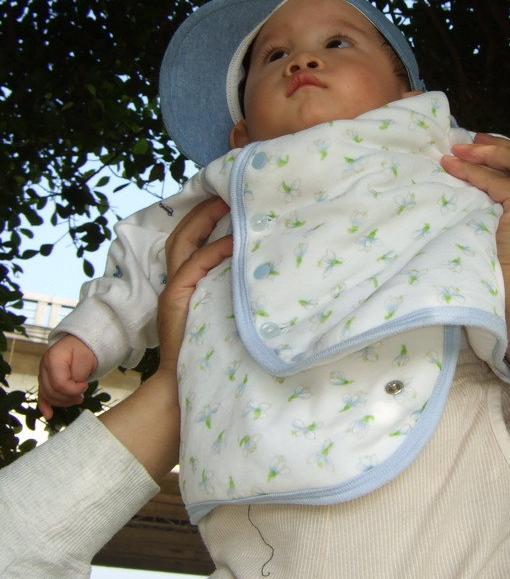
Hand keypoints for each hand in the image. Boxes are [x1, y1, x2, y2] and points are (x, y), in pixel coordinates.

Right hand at [37, 334, 98, 420]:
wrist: (81, 342)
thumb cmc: (84, 349)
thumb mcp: (86, 358)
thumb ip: (79, 374)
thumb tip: (74, 389)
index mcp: (53, 358)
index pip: (59, 384)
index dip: (73, 390)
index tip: (85, 386)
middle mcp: (44, 366)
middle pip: (52, 392)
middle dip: (68, 397)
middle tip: (82, 396)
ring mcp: (43, 373)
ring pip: (48, 395)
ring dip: (63, 401)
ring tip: (77, 399)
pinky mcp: (45, 380)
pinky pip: (42, 395)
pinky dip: (45, 406)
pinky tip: (49, 415)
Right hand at [157, 196, 232, 373]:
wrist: (186, 388)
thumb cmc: (214, 352)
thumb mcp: (227, 311)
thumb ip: (235, 286)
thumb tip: (267, 265)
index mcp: (187, 281)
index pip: (192, 238)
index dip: (207, 216)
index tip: (232, 197)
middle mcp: (177, 281)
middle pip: (184, 232)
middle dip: (205, 208)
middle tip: (231, 190)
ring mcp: (174, 290)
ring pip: (183, 242)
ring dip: (205, 220)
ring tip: (231, 203)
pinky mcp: (174, 301)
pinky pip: (193, 265)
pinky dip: (213, 250)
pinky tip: (235, 241)